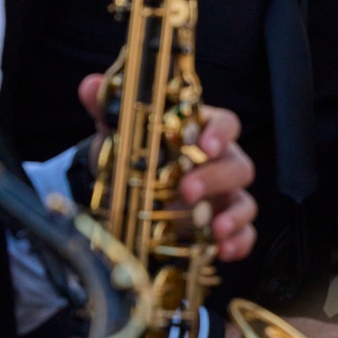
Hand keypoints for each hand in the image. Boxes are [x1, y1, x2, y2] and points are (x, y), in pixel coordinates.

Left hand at [78, 75, 256, 262]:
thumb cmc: (139, 153)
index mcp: (203, 132)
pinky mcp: (223, 225)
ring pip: (245, 201)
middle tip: (186, 191)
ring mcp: (225, 195)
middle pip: (237, 165)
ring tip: (215, 230)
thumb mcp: (121, 131)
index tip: (205, 145)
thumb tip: (91, 86)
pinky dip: (239, 243)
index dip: (220, 133)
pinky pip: (245, 234)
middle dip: (215, 178)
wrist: (132, 189)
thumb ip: (108, 108)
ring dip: (234, 216)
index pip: (226, 124)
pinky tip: (222, 252)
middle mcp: (221, 162)